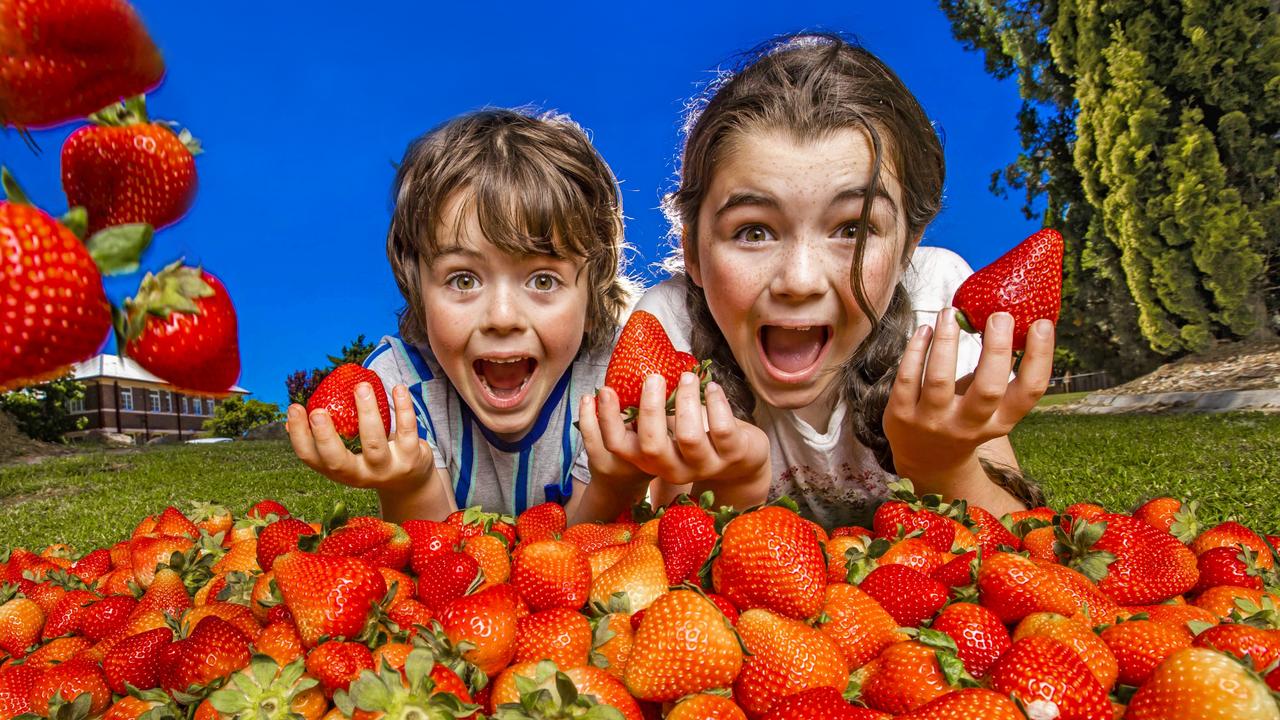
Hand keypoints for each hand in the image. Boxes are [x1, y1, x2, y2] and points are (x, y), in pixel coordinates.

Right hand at [286, 383, 434, 493]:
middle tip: (317, 410)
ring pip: (375, 443)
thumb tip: (291, 420)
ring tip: (362, 386)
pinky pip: (407, 431)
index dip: (299, 435)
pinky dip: (403, 408)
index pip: (312, 458)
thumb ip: (326, 438)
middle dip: (325, 437)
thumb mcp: (348, 454)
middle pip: (339, 461)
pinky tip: (398, 389)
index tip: (294, 408)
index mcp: (338, 471)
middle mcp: (360, 475)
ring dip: (367, 413)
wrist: (411, 483)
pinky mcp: (411, 459)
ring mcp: (387, 469)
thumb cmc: (370, 459)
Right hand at [579, 371, 769, 488]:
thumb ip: (651, 412)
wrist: (741, 462)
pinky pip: (723, 429)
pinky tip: (713, 387)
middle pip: (652, 446)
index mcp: (650, 460)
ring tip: (687, 377)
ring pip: (689, 437)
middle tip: (653, 378)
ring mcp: (705, 465)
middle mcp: (674, 468)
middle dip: (650, 408)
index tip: (606, 390)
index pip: (619, 446)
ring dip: (686, 399)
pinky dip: (716, 402)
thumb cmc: (698, 436)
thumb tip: (630, 374)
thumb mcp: (670, 428)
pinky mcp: (733, 455)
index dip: (608, 420)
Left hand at [884, 308, 1053, 481]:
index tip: (1042, 324)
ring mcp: (932, 421)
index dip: (1039, 358)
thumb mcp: (990, 409)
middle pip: (988, 388)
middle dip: (996, 349)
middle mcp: (968, 425)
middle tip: (999, 315)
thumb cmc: (965, 419)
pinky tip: (925, 330)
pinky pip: (908, 377)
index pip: (1029, 392)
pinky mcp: (902, 415)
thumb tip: (1012, 319)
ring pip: (939, 378)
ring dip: (946, 341)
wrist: (926, 460)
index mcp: (999, 421)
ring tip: (949, 313)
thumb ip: (1000, 374)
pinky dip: (916, 349)